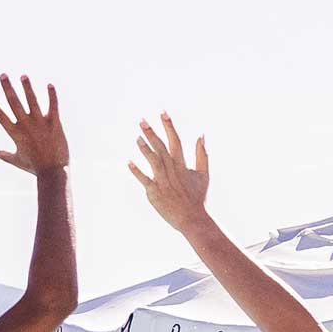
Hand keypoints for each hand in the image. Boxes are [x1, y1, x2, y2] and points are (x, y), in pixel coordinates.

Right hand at [0, 72, 68, 172]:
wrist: (53, 172)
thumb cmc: (35, 167)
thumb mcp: (18, 161)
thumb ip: (5, 155)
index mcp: (15, 133)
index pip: (0, 115)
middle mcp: (26, 125)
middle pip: (14, 103)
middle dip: (7, 88)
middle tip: (3, 75)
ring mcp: (40, 123)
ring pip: (32, 101)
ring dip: (27, 87)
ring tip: (23, 75)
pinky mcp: (54, 123)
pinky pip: (53, 106)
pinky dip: (52, 95)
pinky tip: (50, 84)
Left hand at [128, 113, 210, 230]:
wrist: (192, 218)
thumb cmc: (197, 197)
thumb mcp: (204, 174)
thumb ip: (202, 154)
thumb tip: (202, 136)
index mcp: (182, 165)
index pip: (175, 141)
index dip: (169, 126)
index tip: (163, 113)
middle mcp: (172, 170)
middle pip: (160, 147)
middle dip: (151, 133)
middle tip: (142, 120)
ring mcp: (162, 181)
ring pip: (153, 160)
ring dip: (145, 148)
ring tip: (138, 137)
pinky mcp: (155, 192)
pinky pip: (144, 179)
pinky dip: (136, 171)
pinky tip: (129, 162)